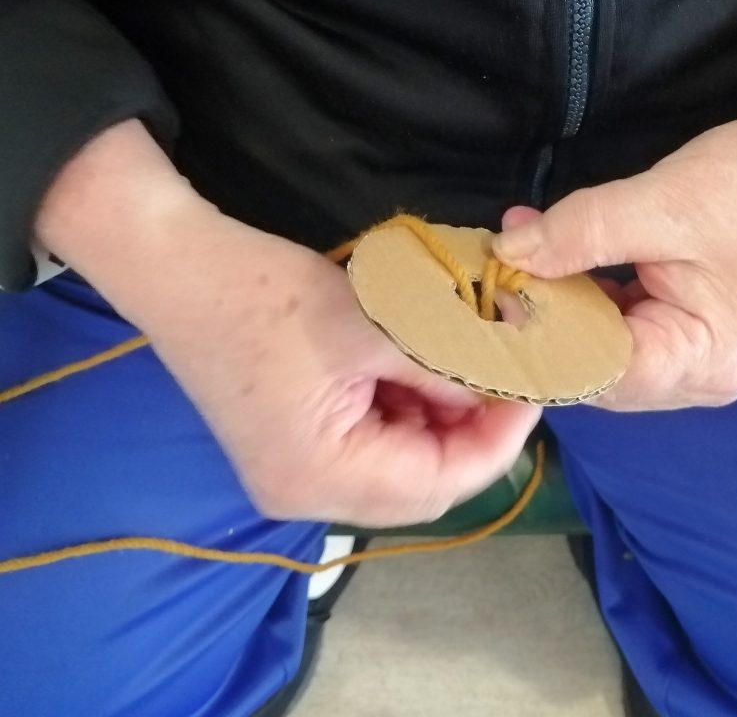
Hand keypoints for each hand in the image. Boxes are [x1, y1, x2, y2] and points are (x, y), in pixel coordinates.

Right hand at [37, 121, 540, 525]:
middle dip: (471, 434)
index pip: (440, 483)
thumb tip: (507, 387)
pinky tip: (417, 372)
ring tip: (460, 366)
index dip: (498, 441)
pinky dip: (404, 415)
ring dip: (439, 422)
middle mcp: (307, 497)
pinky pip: (368, 450)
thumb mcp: (377, 327)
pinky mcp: (290, 452)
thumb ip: (449, 368)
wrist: (177, 266)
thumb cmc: (268, 293)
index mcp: (323, 478)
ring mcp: (294, 478)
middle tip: (503, 378)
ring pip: (399, 469)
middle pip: (421, 486)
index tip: (532, 391)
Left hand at [494, 28, 736, 410]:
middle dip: (547, 322)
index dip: (543, 340)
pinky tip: (556, 264)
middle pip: (597, 371)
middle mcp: (700, 380)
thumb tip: (507, 254)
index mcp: (705, 361)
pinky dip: (584, 301)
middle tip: (499, 276)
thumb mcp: (657, 202)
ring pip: (601, 353)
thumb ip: (577, 233)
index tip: (496, 300)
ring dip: (561, 308)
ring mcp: (693, 366)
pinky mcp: (683, 340)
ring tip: (522, 261)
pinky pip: (618, 334)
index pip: (602, 373)